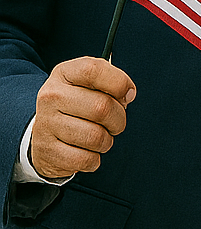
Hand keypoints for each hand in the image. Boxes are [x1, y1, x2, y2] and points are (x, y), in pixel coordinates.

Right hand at [31, 57, 136, 178]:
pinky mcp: (47, 150)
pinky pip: (85, 159)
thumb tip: (128, 95)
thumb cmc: (77, 104)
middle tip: (115, 123)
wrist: (44, 132)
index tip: (128, 95)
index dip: (119, 83)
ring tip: (100, 137)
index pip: (94, 70)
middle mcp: (51, 96)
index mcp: (64, 74)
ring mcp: (46, 124)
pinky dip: (94, 159)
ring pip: (96, 137)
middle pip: (102, 107)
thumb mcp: (90, 83)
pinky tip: (87, 152)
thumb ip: (112, 82)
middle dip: (119, 119)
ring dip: (107, 141)